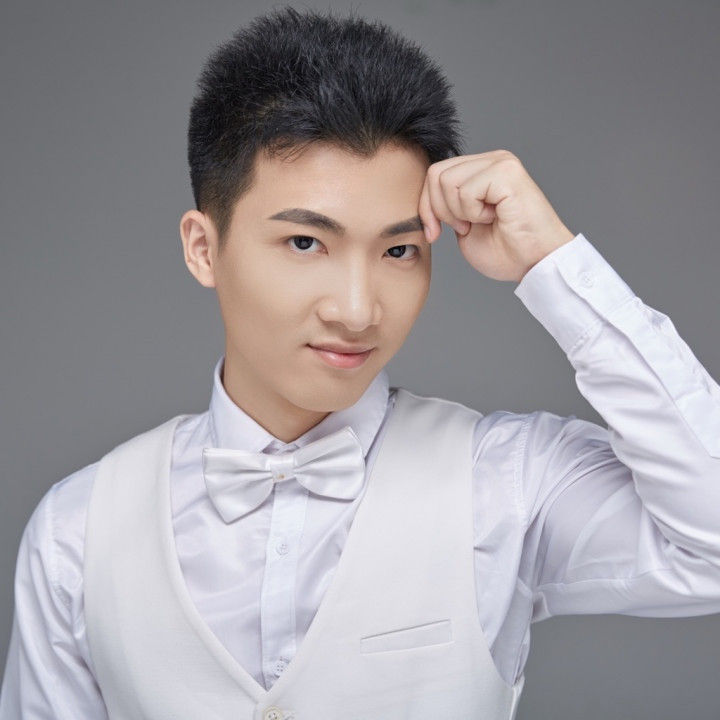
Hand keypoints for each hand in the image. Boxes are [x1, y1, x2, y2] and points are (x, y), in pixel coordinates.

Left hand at [419, 150, 574, 281]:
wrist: (535, 264)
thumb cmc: (507, 251)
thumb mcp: (463, 227)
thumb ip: (446, 208)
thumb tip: (424, 199)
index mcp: (481, 170)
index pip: (435, 174)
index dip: (426, 206)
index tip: (435, 233)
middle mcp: (492, 160)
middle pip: (436, 174)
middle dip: (439, 210)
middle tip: (464, 228)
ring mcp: (501, 163)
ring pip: (447, 181)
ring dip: (459, 212)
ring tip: (483, 221)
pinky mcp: (507, 173)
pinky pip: (466, 191)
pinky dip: (473, 213)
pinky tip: (495, 218)